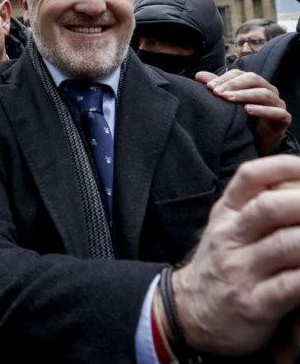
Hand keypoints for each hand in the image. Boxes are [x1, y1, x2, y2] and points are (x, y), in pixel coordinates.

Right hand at [170, 156, 299, 355]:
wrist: (189, 311)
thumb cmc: (219, 267)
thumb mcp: (225, 228)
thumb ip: (253, 208)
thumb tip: (296, 187)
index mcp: (225, 214)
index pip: (249, 177)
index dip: (283, 166)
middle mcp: (229, 237)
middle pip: (269, 207)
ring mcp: (240, 270)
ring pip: (285, 245)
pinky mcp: (253, 304)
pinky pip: (291, 286)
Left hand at [197, 70, 290, 154]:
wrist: (255, 143)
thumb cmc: (241, 121)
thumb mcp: (227, 104)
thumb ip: (217, 89)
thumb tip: (199, 75)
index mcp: (254, 84)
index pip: (240, 74)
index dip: (224, 78)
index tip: (209, 87)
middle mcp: (267, 90)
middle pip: (253, 79)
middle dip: (233, 84)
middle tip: (217, 92)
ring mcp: (277, 104)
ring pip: (264, 93)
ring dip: (245, 95)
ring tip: (229, 99)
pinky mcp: (284, 119)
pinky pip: (277, 112)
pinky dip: (262, 110)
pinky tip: (247, 110)